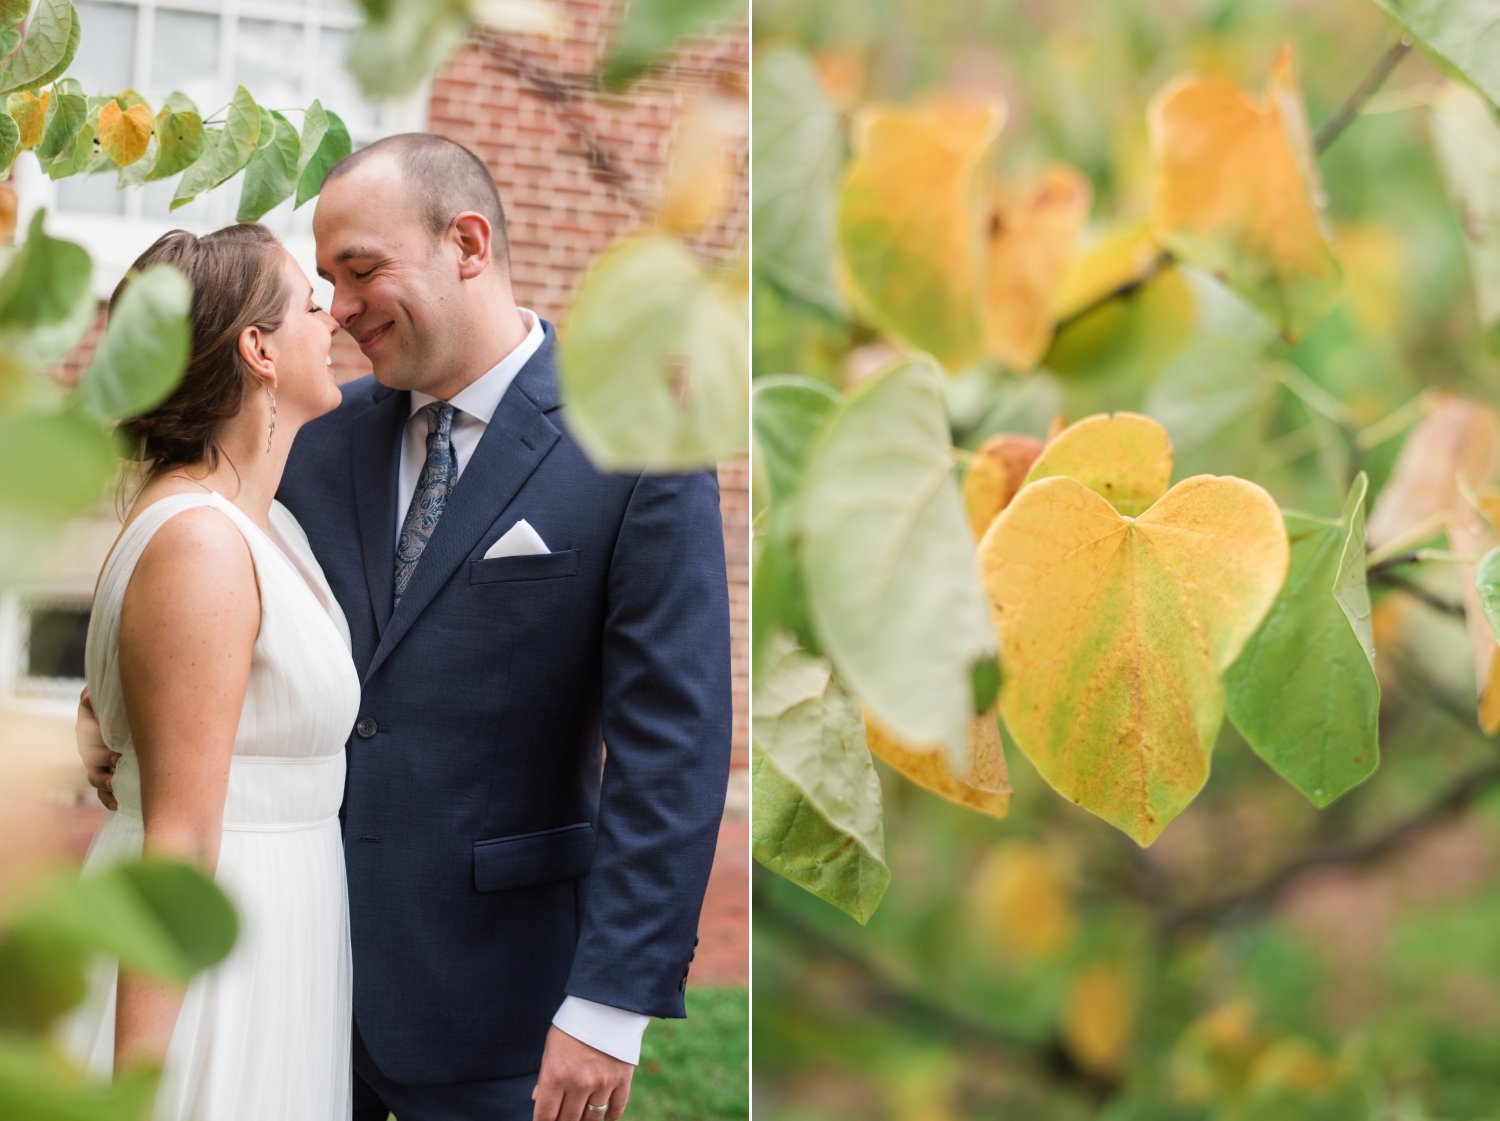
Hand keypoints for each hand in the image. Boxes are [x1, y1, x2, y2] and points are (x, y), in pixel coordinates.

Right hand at [76, 687, 119, 811]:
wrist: (136, 722)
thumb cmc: (124, 707)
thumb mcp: (114, 698)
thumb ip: (99, 698)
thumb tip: (88, 697)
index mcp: (90, 726)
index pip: (86, 730)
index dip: (94, 735)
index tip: (109, 737)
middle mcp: (91, 747)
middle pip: (90, 755)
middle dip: (102, 758)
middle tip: (118, 758)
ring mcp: (98, 765)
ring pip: (95, 776)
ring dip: (104, 781)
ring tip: (115, 782)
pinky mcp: (109, 777)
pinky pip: (104, 792)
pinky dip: (108, 799)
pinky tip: (118, 804)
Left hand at [531, 1024, 633, 1120]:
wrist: (606, 1003)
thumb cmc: (573, 1025)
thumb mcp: (551, 1047)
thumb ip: (545, 1076)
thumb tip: (538, 1099)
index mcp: (557, 1074)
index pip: (545, 1115)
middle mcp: (579, 1083)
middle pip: (568, 1120)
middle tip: (562, 1119)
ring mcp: (603, 1083)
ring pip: (592, 1118)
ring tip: (580, 1118)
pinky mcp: (622, 1079)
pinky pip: (616, 1108)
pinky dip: (610, 1117)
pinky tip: (605, 1119)